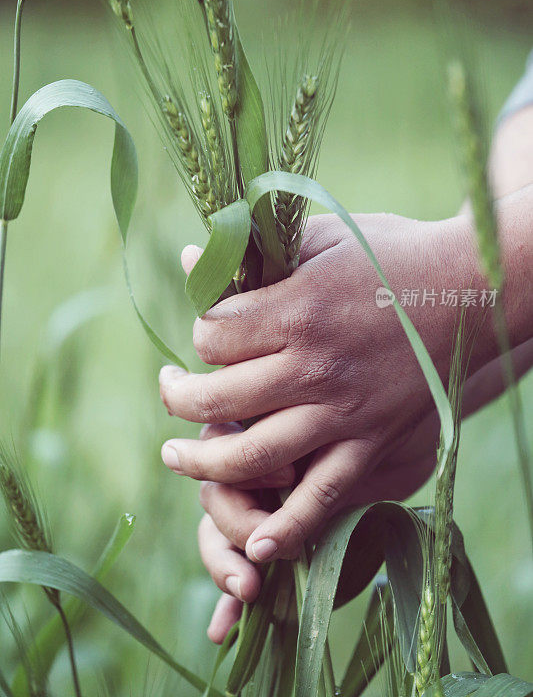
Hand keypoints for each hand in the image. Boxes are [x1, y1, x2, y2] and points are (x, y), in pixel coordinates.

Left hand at [159, 210, 492, 638]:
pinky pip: (322, 499)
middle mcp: (314, 367)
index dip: (198, 334)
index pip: (211, 336)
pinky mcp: (371, 445)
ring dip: (202, 462)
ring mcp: (343, 414)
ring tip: (176, 456)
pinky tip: (256, 545)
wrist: (470, 293)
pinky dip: (287, 528)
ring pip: (251, 454)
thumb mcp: (323, 237)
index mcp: (297, 309)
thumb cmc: (393, 257)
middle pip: (215, 397)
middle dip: (178, 396)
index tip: (210, 331)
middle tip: (170, 388)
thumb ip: (256, 252)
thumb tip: (193, 258)